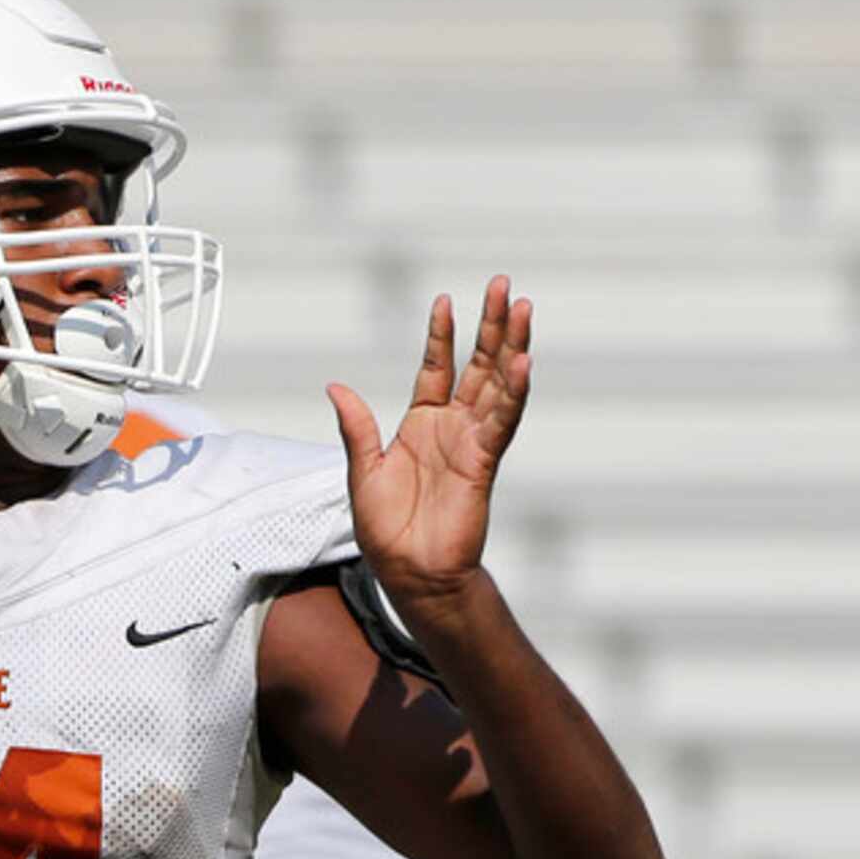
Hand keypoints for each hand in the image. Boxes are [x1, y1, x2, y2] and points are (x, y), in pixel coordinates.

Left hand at [328, 278, 529, 608]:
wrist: (408, 572)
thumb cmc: (386, 529)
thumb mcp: (361, 470)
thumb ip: (356, 427)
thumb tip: (335, 387)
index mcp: (422, 424)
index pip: (436, 367)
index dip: (441, 334)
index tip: (445, 299)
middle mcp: (452, 427)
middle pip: (477, 364)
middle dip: (490, 325)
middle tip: (504, 286)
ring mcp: (472, 442)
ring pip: (498, 384)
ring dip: (511, 346)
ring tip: (522, 308)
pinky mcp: (483, 462)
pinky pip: (502, 421)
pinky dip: (514, 391)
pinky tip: (523, 361)